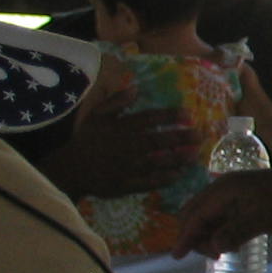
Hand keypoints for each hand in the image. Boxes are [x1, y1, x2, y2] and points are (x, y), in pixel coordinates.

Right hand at [42, 88, 203, 200]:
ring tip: (195, 154)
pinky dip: (164, 179)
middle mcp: (126, 146)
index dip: (170, 117)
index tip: (189, 115)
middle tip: (200, 135)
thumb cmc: (86, 140)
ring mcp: (127, 166)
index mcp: (120, 128)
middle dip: (181, 138)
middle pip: (158, 141)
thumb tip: (135, 89)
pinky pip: (149, 181)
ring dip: (177, 158)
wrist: (71, 168)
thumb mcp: (97, 116)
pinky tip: (179, 175)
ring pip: (157, 161)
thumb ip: (116, 102)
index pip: (149, 119)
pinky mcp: (126, 184)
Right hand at [179, 167, 271, 253]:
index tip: (177, 256)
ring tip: (223, 252)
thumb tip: (214, 247)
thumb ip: (236, 231)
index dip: (185, 235)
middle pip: (198, 213)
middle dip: (196, 235)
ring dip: (210, 236)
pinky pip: (226, 219)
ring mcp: (239, 196)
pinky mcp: (251, 204)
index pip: (196, 214)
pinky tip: (232, 245)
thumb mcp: (263, 218)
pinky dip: (223, 233)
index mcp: (226, 188)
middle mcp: (228, 189)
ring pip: (212, 218)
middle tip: (211, 256)